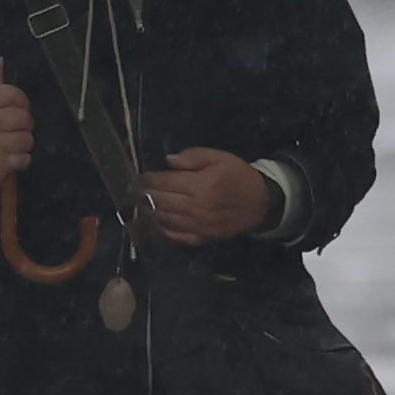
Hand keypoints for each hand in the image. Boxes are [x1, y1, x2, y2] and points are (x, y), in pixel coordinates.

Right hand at [0, 64, 36, 202]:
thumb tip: (3, 61)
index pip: (13, 93)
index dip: (23, 103)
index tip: (19, 110)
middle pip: (24, 118)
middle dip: (25, 127)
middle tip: (14, 132)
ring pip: (27, 139)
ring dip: (23, 146)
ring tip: (10, 147)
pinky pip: (25, 158)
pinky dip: (21, 161)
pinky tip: (9, 159)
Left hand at [146, 148, 277, 244]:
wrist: (261, 203)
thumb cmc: (239, 176)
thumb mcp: (220, 158)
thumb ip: (194, 157)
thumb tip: (169, 160)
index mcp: (200, 185)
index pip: (165, 182)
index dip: (148, 179)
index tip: (139, 177)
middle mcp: (196, 208)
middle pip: (160, 201)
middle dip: (144, 195)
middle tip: (133, 190)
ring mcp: (197, 226)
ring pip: (165, 220)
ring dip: (149, 212)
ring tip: (139, 204)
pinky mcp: (201, 238)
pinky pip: (176, 236)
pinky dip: (162, 229)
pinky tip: (155, 222)